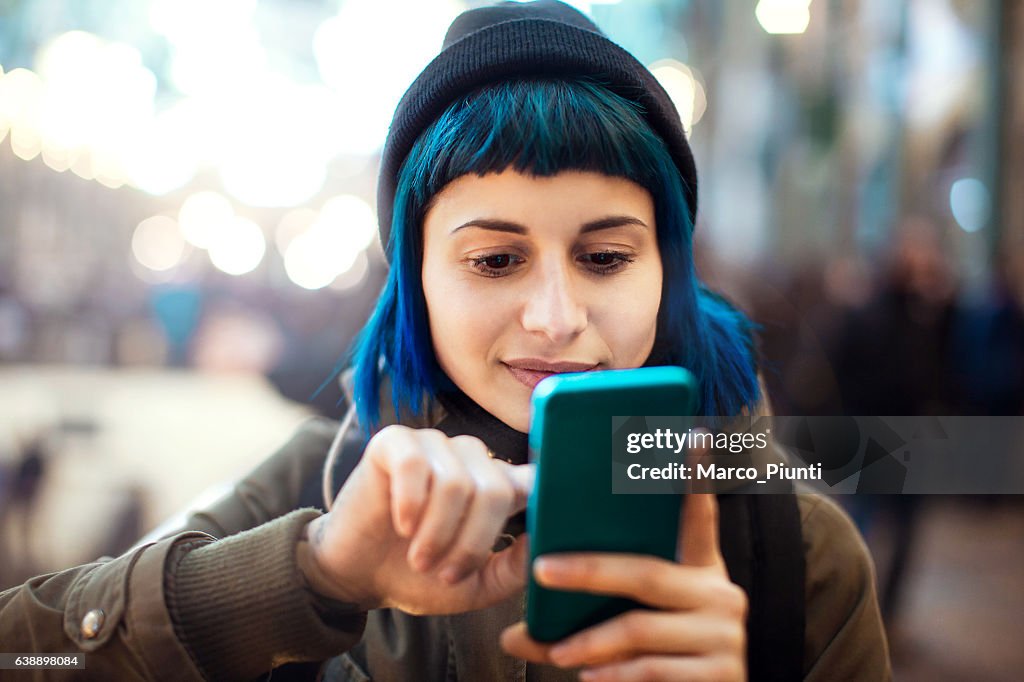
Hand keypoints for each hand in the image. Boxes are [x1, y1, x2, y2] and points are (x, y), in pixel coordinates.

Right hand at [299, 425, 534, 614]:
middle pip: (495, 489)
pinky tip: (401, 523)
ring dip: (436, 532)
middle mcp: (471, 458)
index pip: (534, 478)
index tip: (537, 523)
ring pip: (456, 482)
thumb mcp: (476, 586)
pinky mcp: (394, 442)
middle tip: (442, 571)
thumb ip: (514, 568)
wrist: (358, 575)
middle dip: (471, 542)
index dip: (540, 497)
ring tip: (419, 557)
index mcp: (496, 485)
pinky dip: (410, 502)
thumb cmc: (418, 577)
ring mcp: (433, 445)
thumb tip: (546, 541)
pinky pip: (415, 464)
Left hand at [500, 477, 746, 679]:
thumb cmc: (659, 659)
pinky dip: (615, 675)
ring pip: (640, 627)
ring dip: (590, 641)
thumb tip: (512, 635)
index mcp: (699, 568)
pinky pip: (653, 669)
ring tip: (558, 652)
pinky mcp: (723, 674)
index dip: (696, 475)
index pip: (698, 514)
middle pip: (645, 572)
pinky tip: (591, 676)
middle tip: (542, 571)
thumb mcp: (630, 628)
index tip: (691, 433)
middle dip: (588, 571)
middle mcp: (720, 591)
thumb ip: (583, 621)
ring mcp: (725, 633)